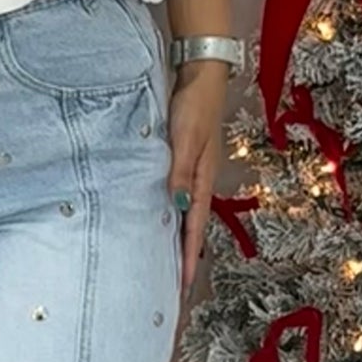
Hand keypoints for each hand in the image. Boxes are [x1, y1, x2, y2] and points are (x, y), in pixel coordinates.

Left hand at [167, 61, 226, 295]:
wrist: (201, 74)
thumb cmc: (194, 105)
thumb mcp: (186, 139)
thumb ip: (180, 171)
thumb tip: (177, 207)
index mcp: (203, 179)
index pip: (194, 227)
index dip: (188, 257)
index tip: (184, 286)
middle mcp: (199, 180)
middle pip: (191, 227)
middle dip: (184, 257)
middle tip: (173, 286)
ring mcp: (191, 171)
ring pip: (183, 214)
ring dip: (177, 238)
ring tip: (165, 264)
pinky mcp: (182, 161)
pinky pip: (176, 197)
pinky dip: (170, 215)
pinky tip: (158, 221)